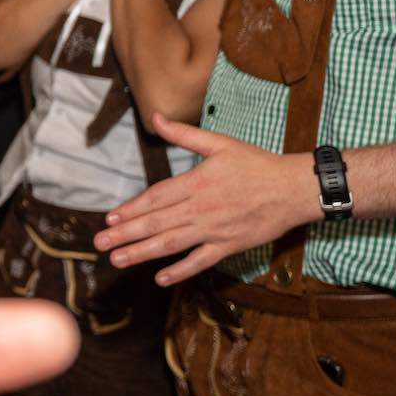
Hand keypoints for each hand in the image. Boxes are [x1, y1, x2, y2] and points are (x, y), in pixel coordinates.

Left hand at [96, 113, 319, 284]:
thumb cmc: (257, 164)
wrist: (294, 188)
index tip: (110, 218)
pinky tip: (160, 278)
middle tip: (100, 243)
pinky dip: (181, 271)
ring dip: (143, 252)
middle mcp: (201, 208)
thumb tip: (155, 117)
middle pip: (157, 223)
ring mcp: (215, 229)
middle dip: (126, 234)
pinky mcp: (230, 245)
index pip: (156, 198)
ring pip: (172, 243)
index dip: (131, 209)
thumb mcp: (219, 143)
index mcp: (196, 182)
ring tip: (118, 259)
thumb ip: (183, 134)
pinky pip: (201, 261)